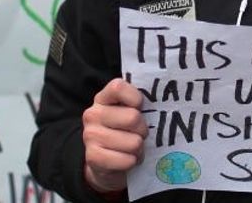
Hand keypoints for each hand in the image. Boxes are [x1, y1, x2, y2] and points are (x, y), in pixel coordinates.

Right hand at [82, 78, 146, 192]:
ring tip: (132, 150)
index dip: (135, 97)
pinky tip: (125, 160)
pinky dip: (132, 162)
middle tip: (139, 135)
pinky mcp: (93, 157)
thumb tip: (161, 104)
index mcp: (103, 99)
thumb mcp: (128, 114)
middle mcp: (93, 114)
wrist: (103, 164)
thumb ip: (138, 106)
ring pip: (134, 143)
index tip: (140, 108)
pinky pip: (127, 160)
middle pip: (133, 118)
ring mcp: (90, 135)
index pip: (118, 87)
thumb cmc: (123, 134)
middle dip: (143, 131)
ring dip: (138, 150)